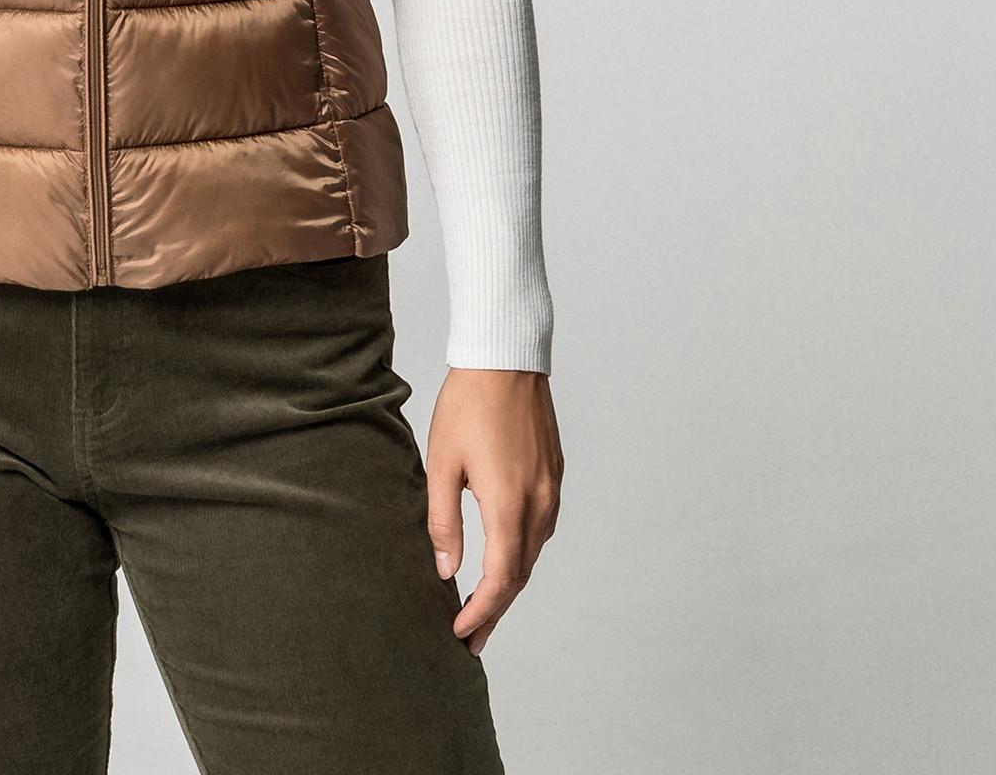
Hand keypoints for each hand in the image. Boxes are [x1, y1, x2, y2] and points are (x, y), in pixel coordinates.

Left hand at [423, 368, 562, 653]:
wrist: (505, 359)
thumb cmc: (467, 404)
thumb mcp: (442, 463)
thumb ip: (443, 521)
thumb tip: (446, 571)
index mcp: (508, 504)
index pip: (501, 578)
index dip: (483, 612)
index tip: (462, 634)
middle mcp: (538, 503)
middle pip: (521, 574)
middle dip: (495, 609)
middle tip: (471, 636)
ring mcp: (551, 489)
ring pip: (533, 553)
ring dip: (510, 582)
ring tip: (484, 604)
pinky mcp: (553, 475)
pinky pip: (541, 527)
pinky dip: (523, 552)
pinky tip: (504, 556)